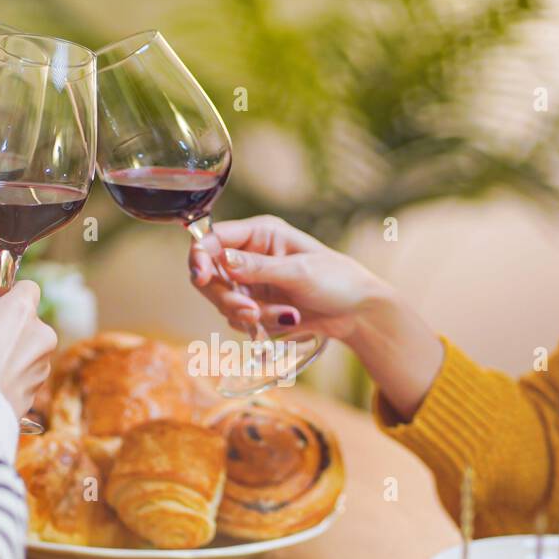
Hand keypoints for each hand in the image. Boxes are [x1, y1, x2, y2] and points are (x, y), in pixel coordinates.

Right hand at [0, 280, 56, 417]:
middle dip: (13, 328)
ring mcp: (44, 362)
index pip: (29, 288)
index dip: (12, 295)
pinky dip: (16, 375)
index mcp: (21, 312)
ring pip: (31, 350)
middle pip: (31, 323)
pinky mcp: (40, 387)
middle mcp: (41, 334)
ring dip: (16, 353)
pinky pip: (28, 374)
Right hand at [189, 215, 386, 338]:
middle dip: (228, 297)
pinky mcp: (256, 306)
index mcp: (260, 234)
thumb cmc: (338, 281)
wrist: (358, 313)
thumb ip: (258, 267)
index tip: (201, 278)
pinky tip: (288, 320)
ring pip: (224, 302)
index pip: (213, 239)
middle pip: (210, 275)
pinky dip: (260, 325)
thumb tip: (222, 259)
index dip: (200, 256)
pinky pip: (240, 319)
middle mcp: (250, 255)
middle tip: (251, 311)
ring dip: (250, 315)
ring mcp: (251, 282)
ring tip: (286, 316)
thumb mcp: (299, 271)